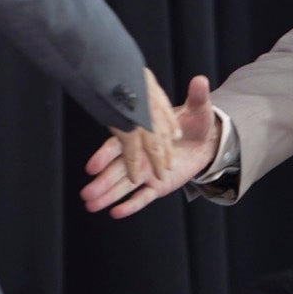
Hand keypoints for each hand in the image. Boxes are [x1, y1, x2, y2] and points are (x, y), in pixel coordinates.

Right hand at [82, 74, 217, 218]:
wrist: (206, 139)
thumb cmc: (197, 121)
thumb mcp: (198, 108)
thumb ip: (197, 97)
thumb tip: (201, 80)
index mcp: (142, 133)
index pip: (120, 145)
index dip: (105, 156)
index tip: (92, 166)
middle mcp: (140, 153)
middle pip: (116, 169)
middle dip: (102, 181)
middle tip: (86, 193)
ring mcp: (147, 171)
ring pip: (125, 185)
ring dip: (108, 195)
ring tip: (90, 205)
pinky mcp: (158, 185)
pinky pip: (142, 197)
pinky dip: (131, 205)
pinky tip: (116, 213)